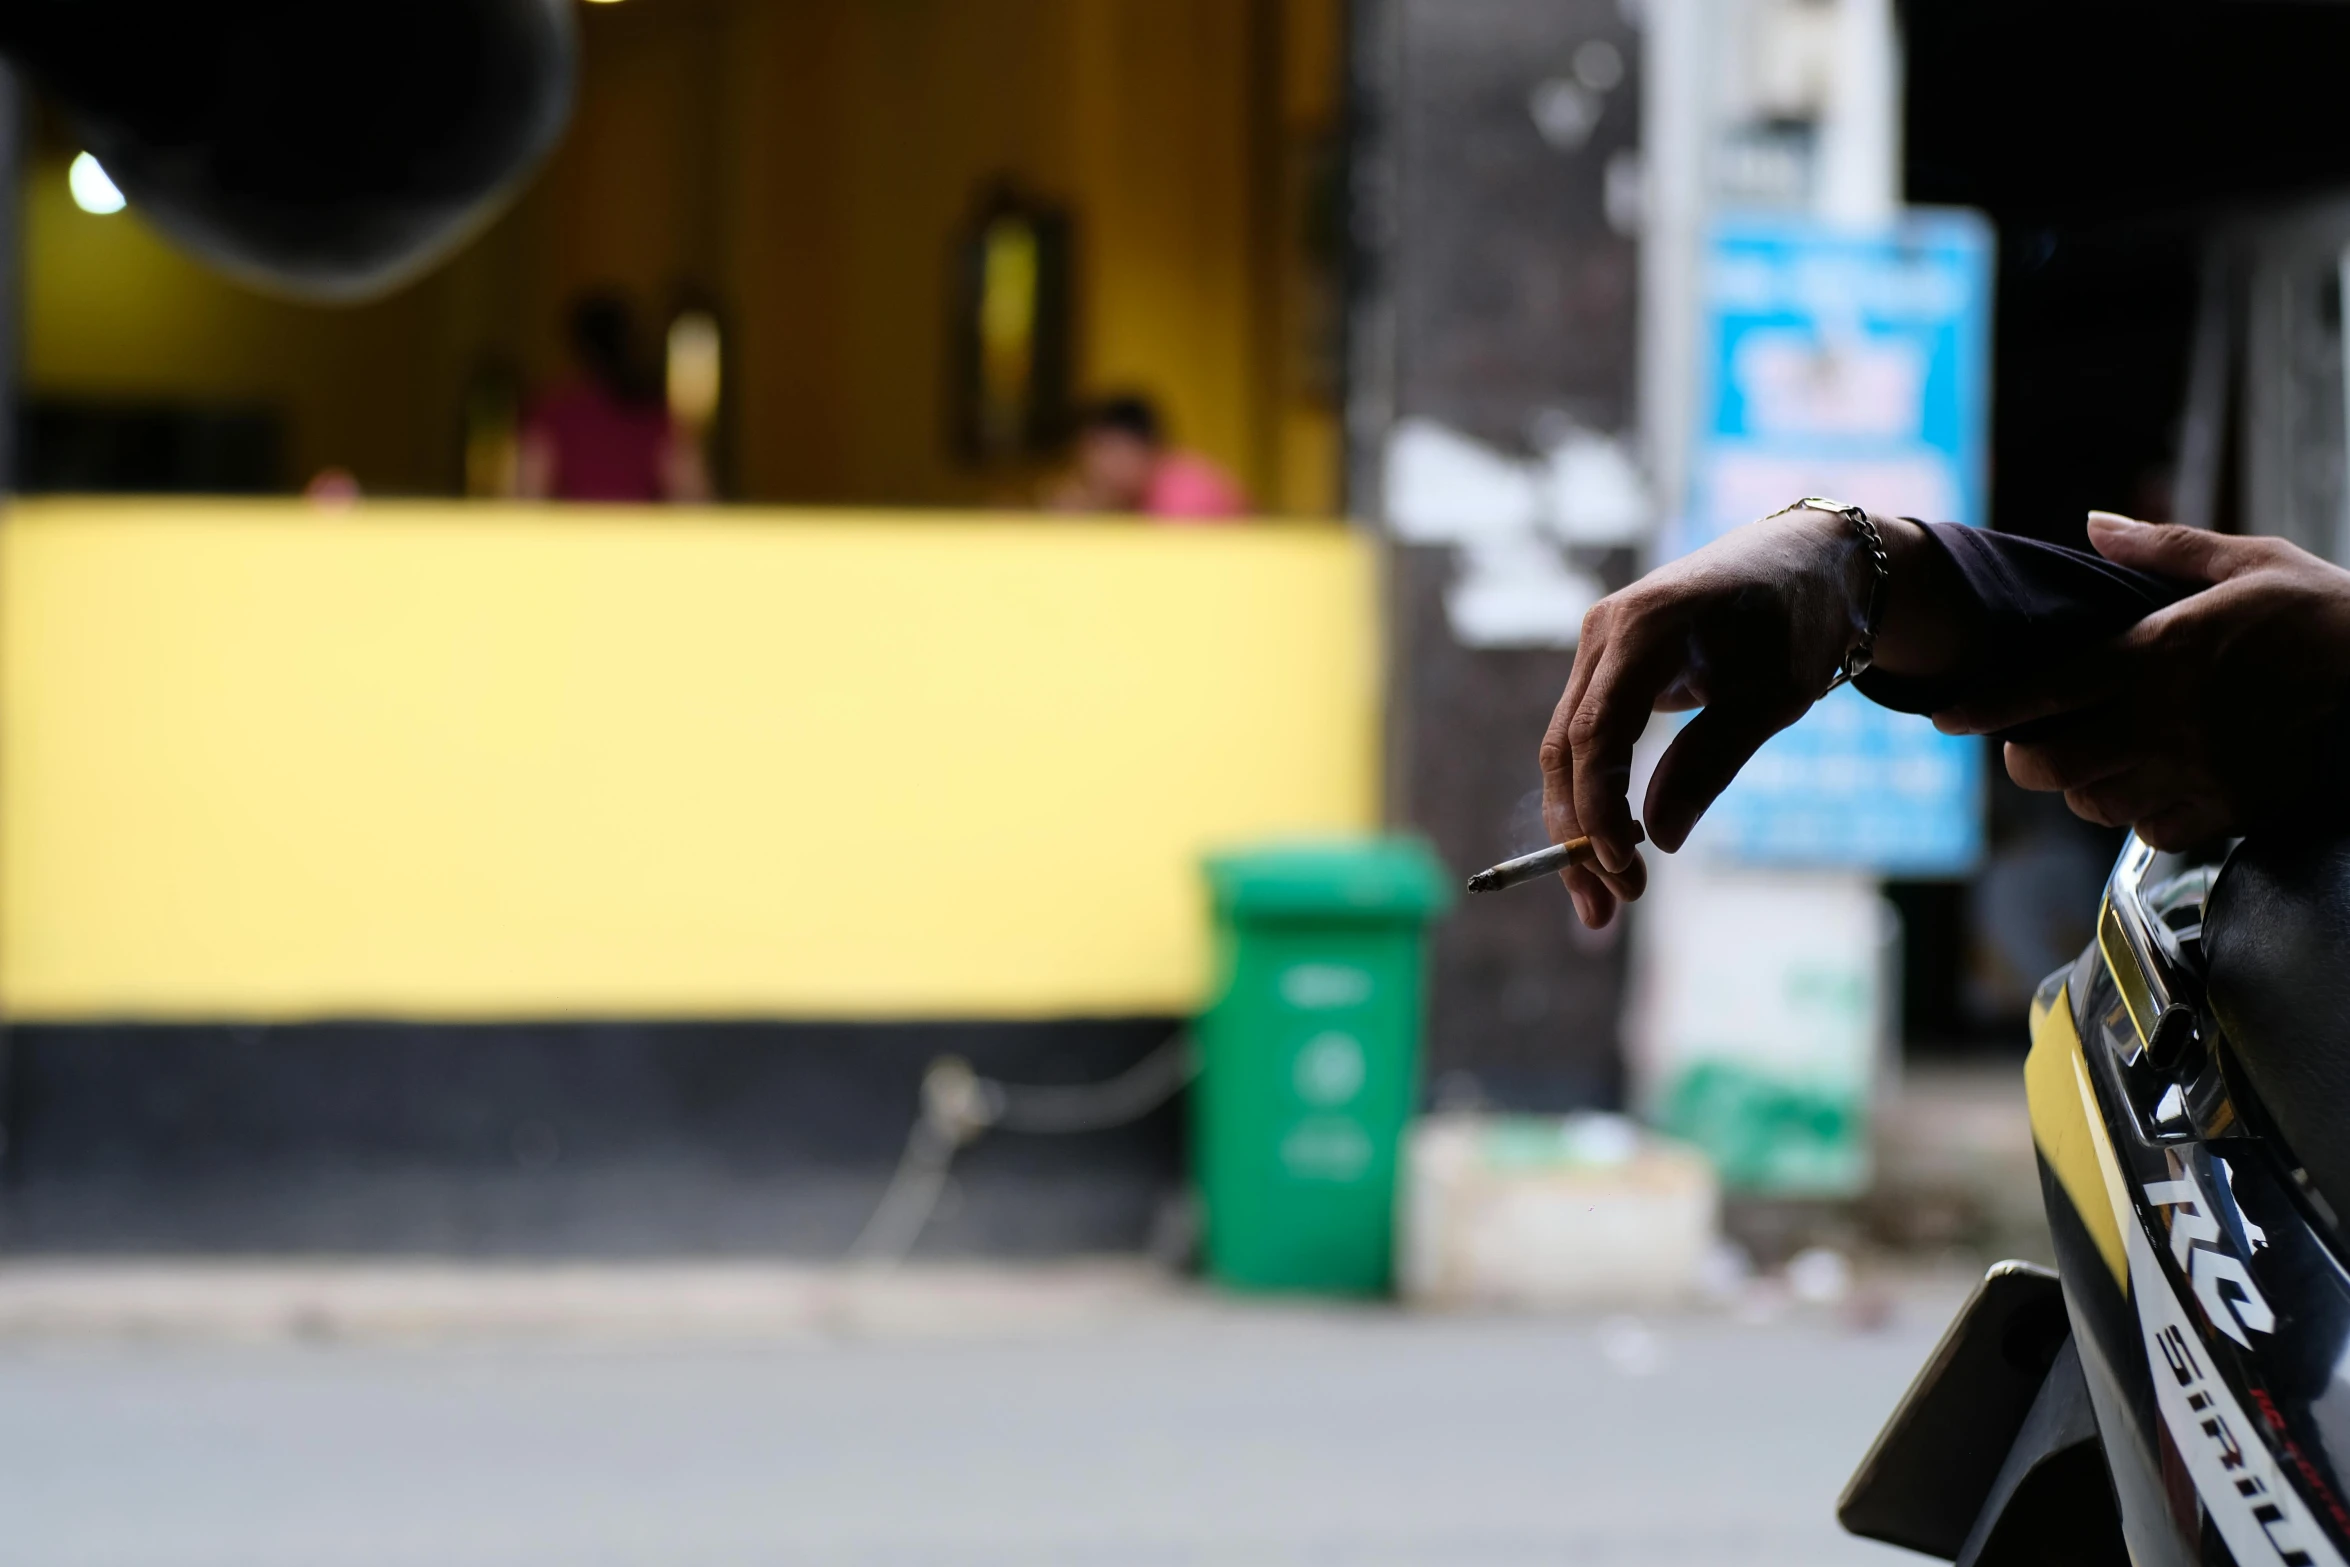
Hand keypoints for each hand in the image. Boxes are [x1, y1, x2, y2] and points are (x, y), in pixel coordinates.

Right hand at [1539, 505, 1957, 928]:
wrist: (1808, 559)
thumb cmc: (1797, 624)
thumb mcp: (1770, 702)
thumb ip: (1708, 765)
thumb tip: (1655, 841)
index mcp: (1644, 629)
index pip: (1594, 735)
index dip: (1598, 810)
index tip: (1624, 870)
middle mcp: (1604, 632)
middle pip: (1563, 749)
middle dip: (1577, 834)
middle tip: (1605, 909)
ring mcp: (1599, 646)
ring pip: (1566, 749)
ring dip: (1579, 823)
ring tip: (1606, 894)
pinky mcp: (1607, 664)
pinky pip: (1586, 737)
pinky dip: (1595, 793)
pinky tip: (1616, 843)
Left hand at [1936, 514, 2349, 848]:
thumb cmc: (2328, 613)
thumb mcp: (2252, 560)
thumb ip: (2164, 548)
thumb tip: (2096, 522)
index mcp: (2159, 654)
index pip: (2042, 691)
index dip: (1983, 709)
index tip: (1949, 718)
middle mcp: (2165, 721)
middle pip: (2047, 766)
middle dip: (2028, 757)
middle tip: (2036, 741)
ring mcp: (2197, 772)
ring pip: (2094, 803)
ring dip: (2084, 786)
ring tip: (2103, 759)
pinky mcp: (2232, 810)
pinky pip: (2152, 832)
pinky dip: (2140, 815)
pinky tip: (2155, 786)